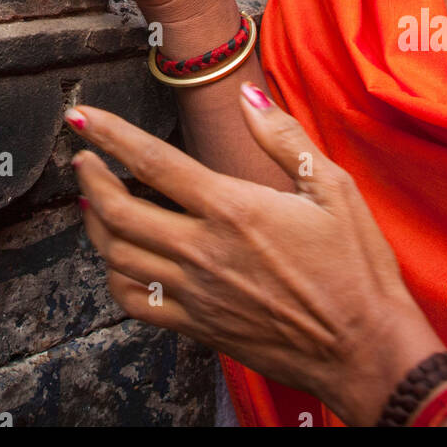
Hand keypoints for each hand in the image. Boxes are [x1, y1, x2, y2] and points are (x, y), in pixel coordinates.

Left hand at [64, 85, 445, 426]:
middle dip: (90, 177)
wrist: (365, 349)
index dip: (110, 135)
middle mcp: (205, 251)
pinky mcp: (198, 327)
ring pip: (119, 256)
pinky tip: (117, 258)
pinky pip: (136, 303)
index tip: (83, 117)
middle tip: (81, 156)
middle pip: (120, 211)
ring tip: (91, 199)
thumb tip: (247, 97)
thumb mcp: (333, 188)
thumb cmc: (355, 267)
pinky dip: (114, 276)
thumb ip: (283, 137)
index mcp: (233, 209)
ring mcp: (197, 293)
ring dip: (95, 223)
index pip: (153, 162)